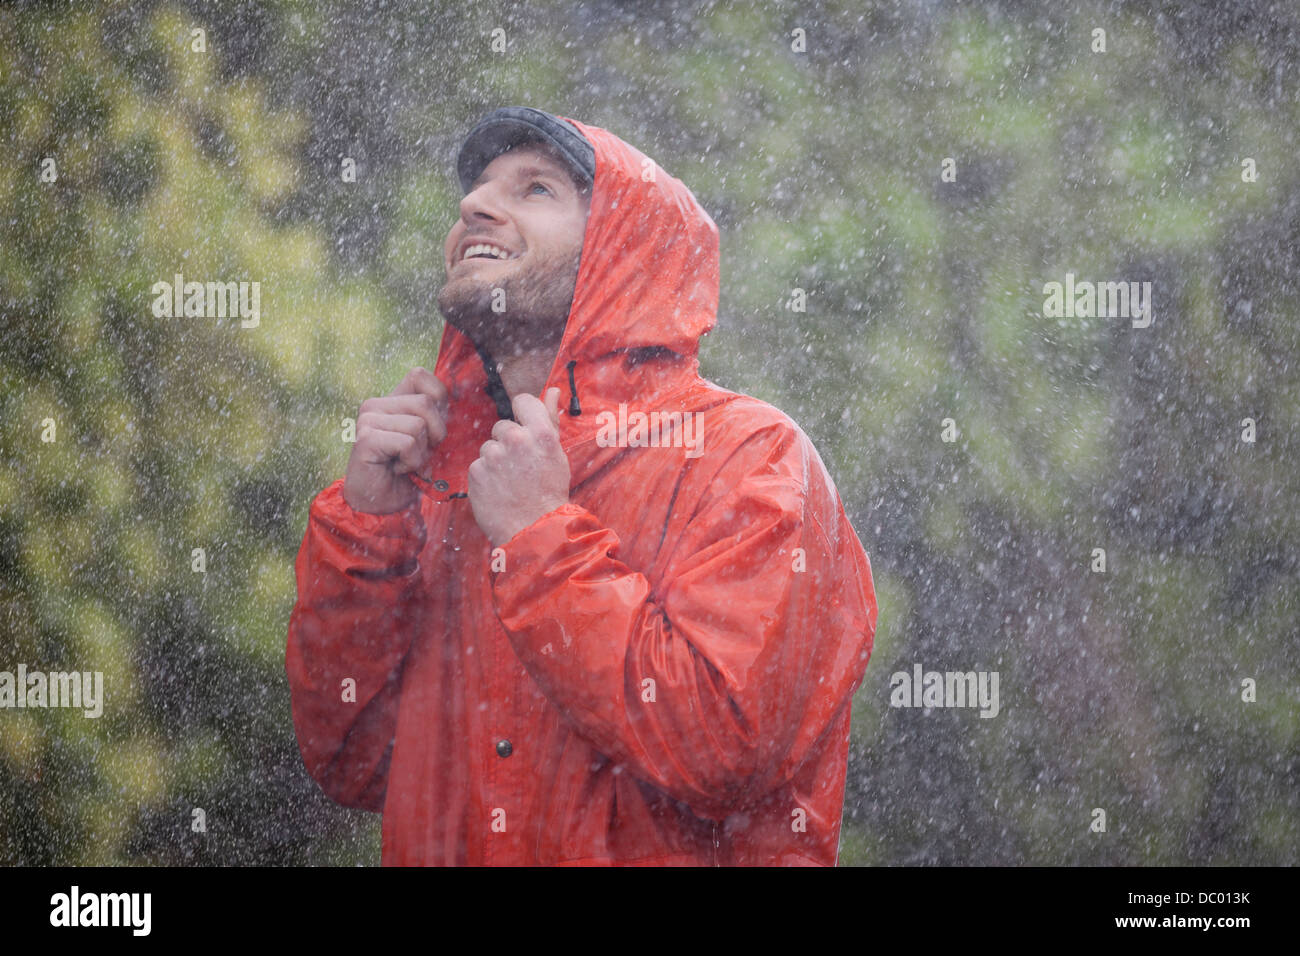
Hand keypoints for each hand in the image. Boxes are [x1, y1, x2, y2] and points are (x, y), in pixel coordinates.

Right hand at [343, 366, 449, 513]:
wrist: (382, 506)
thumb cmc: (409, 473)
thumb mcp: (429, 439)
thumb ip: (435, 416)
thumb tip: (460, 396)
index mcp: (391, 400)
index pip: (419, 375)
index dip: (437, 400)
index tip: (432, 430)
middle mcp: (375, 405)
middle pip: (425, 402)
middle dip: (434, 434)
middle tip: (418, 453)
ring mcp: (367, 420)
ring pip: (418, 424)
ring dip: (421, 452)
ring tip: (405, 463)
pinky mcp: (366, 439)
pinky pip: (408, 443)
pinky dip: (411, 462)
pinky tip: (397, 469)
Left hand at [467, 387, 570, 546]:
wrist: (533, 530)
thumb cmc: (549, 492)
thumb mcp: (557, 454)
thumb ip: (550, 419)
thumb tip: (551, 391)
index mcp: (540, 432)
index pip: (522, 401)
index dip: (523, 414)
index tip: (525, 429)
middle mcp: (515, 439)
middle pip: (502, 427)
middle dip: (508, 443)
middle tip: (520, 468)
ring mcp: (493, 455)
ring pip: (489, 447)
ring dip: (496, 461)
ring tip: (509, 482)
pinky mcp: (476, 471)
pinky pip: (478, 465)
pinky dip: (485, 476)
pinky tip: (498, 490)